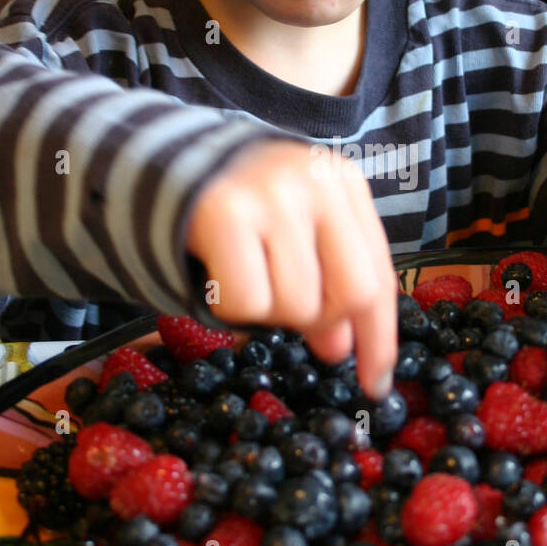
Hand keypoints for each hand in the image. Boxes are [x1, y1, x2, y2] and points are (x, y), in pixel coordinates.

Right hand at [184, 140, 397, 397]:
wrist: (167, 162)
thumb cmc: (245, 202)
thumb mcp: (298, 231)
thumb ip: (327, 282)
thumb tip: (342, 349)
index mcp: (343, 183)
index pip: (379, 273)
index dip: (379, 336)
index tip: (377, 383)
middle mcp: (317, 183)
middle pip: (352, 294)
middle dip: (323, 320)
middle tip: (291, 314)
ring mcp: (273, 195)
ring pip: (297, 305)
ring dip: (269, 311)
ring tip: (246, 273)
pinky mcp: (226, 213)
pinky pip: (246, 303)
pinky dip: (229, 307)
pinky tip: (218, 274)